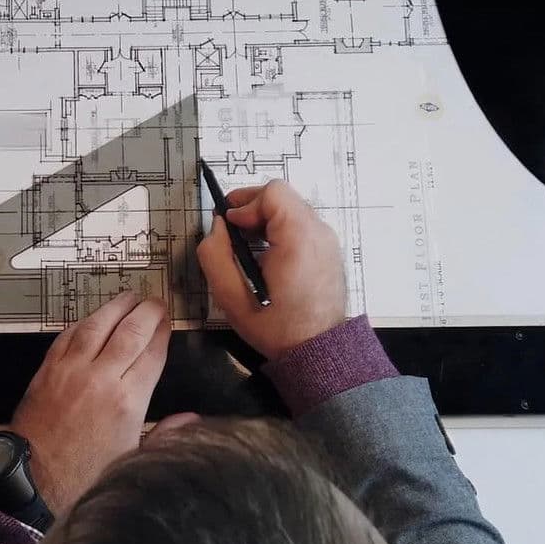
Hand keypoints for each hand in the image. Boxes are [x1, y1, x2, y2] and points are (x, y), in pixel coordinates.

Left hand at [11, 292, 169, 514]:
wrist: (33, 479)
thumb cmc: (83, 475)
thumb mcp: (133, 459)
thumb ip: (164, 434)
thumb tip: (190, 420)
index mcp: (128, 401)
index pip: (152, 353)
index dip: (163, 332)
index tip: (168, 322)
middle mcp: (101, 379)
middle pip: (130, 331)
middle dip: (146, 312)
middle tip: (155, 303)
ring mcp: (71, 371)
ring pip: (97, 325)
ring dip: (115, 308)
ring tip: (128, 298)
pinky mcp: (47, 370)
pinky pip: (68, 336)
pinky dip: (83, 323)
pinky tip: (92, 319)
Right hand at [196, 180, 346, 359]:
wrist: (319, 351)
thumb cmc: (276, 327)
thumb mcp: (231, 297)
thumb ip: (215, 255)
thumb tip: (217, 227)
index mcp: (298, 238)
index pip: (273, 192)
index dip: (244, 203)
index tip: (230, 226)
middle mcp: (319, 232)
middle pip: (281, 197)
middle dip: (251, 210)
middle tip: (232, 234)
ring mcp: (328, 240)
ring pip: (291, 209)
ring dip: (265, 221)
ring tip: (248, 248)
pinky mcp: (329, 250)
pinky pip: (301, 225)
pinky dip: (280, 230)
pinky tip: (267, 256)